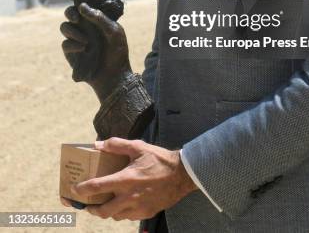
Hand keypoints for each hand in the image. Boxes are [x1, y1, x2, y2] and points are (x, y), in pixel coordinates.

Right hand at [60, 0, 131, 100]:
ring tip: (86, 40)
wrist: (114, 76)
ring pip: (64, 26)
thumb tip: (82, 6)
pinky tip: (84, 48)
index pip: (84, 4)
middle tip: (77, 17)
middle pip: (70, 12)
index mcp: (96, 19)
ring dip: (73, 30)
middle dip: (70, 12)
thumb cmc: (117, 52)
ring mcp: (77, 38)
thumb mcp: (114, 32)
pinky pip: (65, 43)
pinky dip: (73, 44)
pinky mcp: (71, 51)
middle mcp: (85, 27)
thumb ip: (99, 17)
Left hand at [71, 138, 196, 220]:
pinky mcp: (146, 213)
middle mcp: (129, 197)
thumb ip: (117, 145)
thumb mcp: (138, 147)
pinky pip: (128, 217)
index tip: (73, 189)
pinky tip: (123, 203)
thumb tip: (98, 144)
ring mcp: (137, 208)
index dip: (82, 190)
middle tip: (87, 204)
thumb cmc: (159, 160)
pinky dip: (122, 212)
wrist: (182, 175)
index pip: (97, 187)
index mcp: (125, 179)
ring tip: (105, 203)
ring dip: (107, 211)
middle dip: (91, 209)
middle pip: (102, 211)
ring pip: (115, 216)